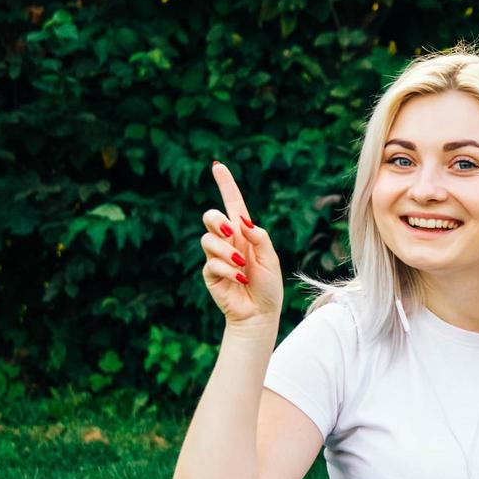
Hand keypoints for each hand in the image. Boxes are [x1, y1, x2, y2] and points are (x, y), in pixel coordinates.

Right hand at [200, 161, 283, 326]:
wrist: (259, 313)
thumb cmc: (269, 287)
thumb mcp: (270, 259)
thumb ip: (259, 237)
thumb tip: (242, 221)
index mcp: (245, 233)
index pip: (233, 203)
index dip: (225, 184)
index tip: (217, 165)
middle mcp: (229, 241)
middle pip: (211, 216)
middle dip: (217, 221)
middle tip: (231, 234)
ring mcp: (217, 257)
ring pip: (208, 239)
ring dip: (225, 251)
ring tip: (241, 265)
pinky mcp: (210, 274)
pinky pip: (211, 263)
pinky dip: (227, 269)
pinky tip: (240, 279)